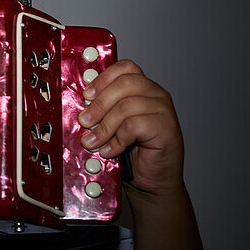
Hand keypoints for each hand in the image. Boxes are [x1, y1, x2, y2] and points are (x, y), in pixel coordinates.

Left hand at [77, 59, 183, 196]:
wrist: (153, 182)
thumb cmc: (133, 153)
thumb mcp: (114, 126)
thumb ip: (104, 112)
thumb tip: (82, 107)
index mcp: (144, 89)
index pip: (126, 68)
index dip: (103, 78)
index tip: (86, 95)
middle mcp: (157, 96)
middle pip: (125, 84)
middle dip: (99, 104)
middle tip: (84, 121)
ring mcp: (164, 112)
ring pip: (127, 106)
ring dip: (104, 126)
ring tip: (93, 142)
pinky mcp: (167, 129)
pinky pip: (134, 126)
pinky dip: (117, 139)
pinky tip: (110, 150)